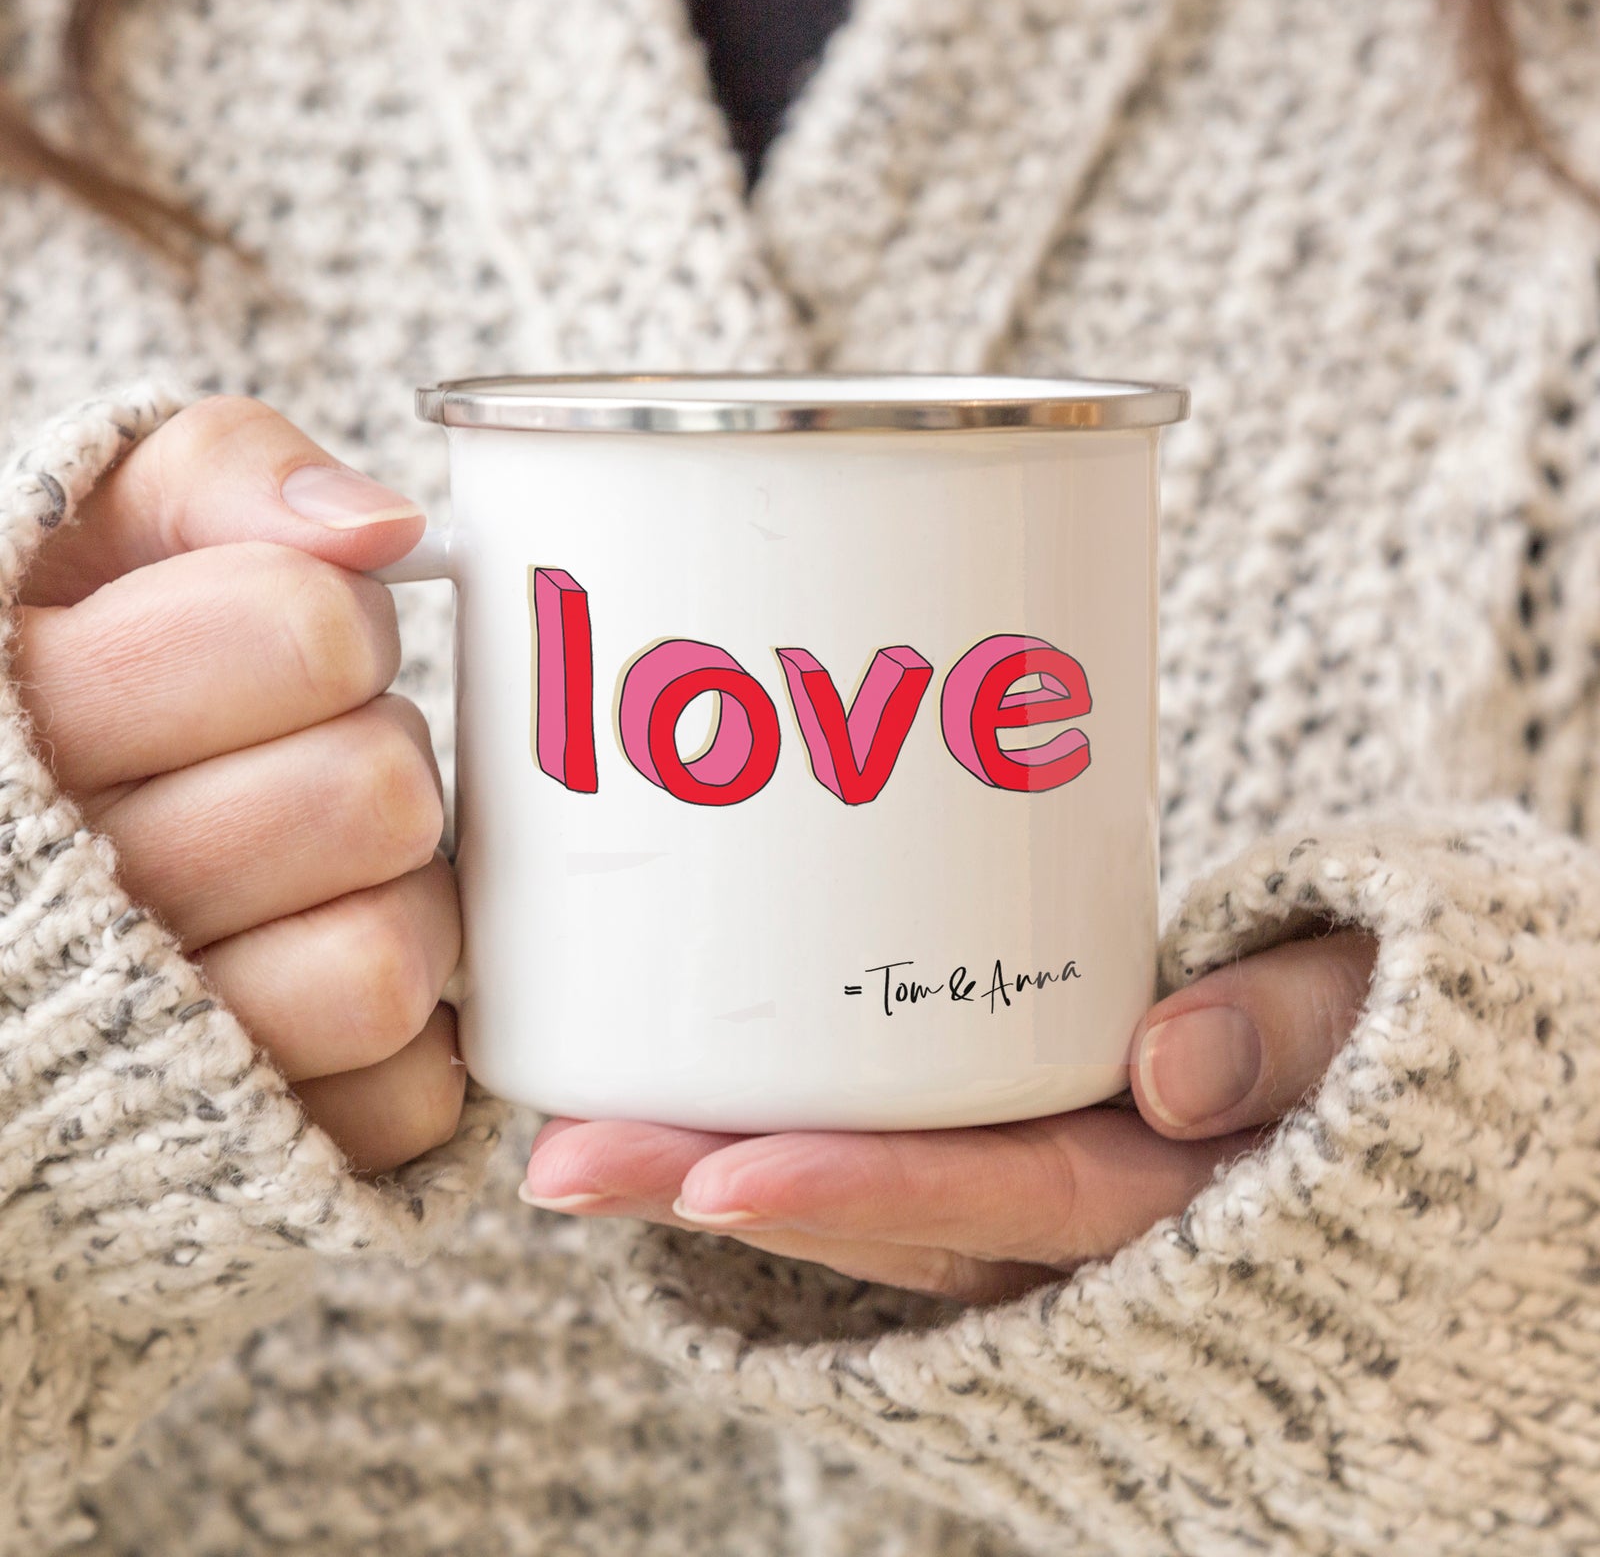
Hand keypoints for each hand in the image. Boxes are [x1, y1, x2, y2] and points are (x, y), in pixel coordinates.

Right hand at [14, 396, 464, 1173]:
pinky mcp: (252, 1157)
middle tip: (313, 759)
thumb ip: (218, 478)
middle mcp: (58, 907)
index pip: (300, 628)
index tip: (296, 644)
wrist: (18, 921)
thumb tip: (378, 526)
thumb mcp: (95, 537)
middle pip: (375, 791)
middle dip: (378, 754)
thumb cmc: (80, 689)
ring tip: (322, 877)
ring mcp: (154, 1058)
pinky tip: (318, 980)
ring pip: (388, 957)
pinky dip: (404, 1038)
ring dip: (399, 899)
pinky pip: (410, 1091)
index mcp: (11, 720)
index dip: (336, 624)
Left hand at [521, 928, 1376, 1301]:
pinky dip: (778, 1137)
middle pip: (887, 1217)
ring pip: (863, 1196)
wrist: (1391, 1065)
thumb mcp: (1384, 1013)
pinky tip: (674, 1099)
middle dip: (720, 1192)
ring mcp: (1034, 1181)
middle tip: (564, 1161)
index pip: (1003, 1199)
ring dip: (712, 1171)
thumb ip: (1301, 1027)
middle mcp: (1082, 1207)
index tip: (717, 1175)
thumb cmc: (1384, 1021)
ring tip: (571, 1139)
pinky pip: (886, 1154)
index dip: (862, 1194)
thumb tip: (1174, 1066)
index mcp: (1171, 1184)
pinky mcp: (1006, 1136)